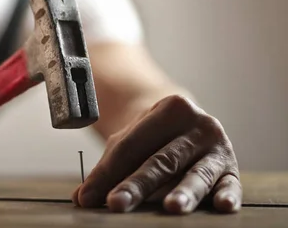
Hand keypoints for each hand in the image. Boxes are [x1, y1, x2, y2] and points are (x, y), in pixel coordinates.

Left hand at [72, 95, 240, 213]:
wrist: (190, 125)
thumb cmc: (153, 138)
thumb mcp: (130, 143)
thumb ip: (108, 169)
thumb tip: (82, 197)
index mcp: (170, 108)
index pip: (132, 145)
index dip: (107, 172)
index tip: (88, 196)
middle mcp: (198, 124)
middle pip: (161, 160)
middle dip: (137, 184)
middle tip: (116, 204)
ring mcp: (218, 147)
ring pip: (196, 173)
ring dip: (184, 192)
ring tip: (172, 207)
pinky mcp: (232, 170)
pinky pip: (231, 185)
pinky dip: (227, 195)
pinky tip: (222, 206)